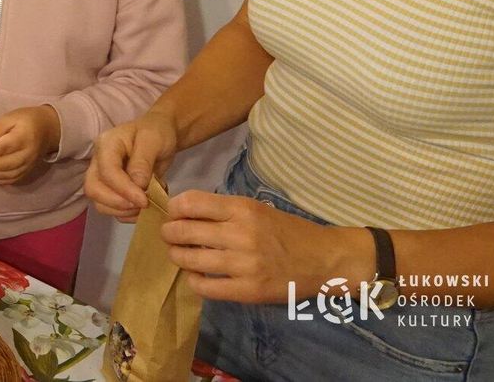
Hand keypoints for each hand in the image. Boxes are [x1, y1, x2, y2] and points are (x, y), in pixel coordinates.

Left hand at [0, 106, 58, 184]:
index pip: (1, 149)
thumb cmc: (26, 120)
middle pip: (1, 165)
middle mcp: (27, 154)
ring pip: (4, 175)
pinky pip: (9, 180)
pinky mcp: (26, 173)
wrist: (49, 130)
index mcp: (23, 137)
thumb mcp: (9, 118)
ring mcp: (28, 166)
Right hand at [85, 111, 178, 221]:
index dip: (123, 189)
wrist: (163, 135)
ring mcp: (103, 178)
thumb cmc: (157, 133)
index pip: (106, 171)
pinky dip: (128, 214)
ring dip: (123, 211)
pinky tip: (145, 205)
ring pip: (100, 203)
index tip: (144, 200)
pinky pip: (112, 209)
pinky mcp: (111, 190)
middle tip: (142, 205)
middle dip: (117, 203)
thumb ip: (143, 161)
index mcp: (106, 145)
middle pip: (93, 189)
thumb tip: (137, 185)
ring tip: (147, 205)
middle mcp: (99, 162)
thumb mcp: (153, 140)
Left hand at [162, 190, 372, 303]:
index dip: (174, 209)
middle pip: (183, 232)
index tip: (173, 214)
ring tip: (181, 255)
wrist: (324, 259)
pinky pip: (205, 287)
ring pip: (189, 260)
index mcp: (242, 209)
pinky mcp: (248, 290)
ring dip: (178, 257)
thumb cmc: (287, 231)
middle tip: (170, 236)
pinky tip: (197, 276)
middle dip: (169, 234)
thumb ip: (222, 210)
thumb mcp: (256, 209)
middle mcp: (240, 234)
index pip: (189, 203)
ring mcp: (244, 264)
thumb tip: (182, 212)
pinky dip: (194, 281)